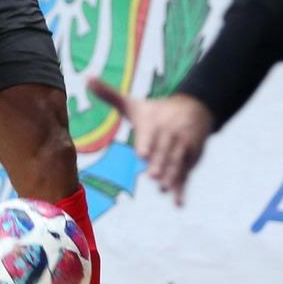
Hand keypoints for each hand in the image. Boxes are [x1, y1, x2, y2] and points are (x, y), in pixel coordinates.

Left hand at [87, 77, 213, 205]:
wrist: (195, 108)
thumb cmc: (156, 110)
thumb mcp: (133, 104)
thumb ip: (110, 95)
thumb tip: (87, 78)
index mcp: (154, 124)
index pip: (150, 136)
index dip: (147, 144)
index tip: (142, 153)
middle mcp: (170, 136)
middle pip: (165, 152)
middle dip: (160, 163)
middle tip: (153, 176)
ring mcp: (182, 149)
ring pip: (177, 164)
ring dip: (172, 177)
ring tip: (164, 189)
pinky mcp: (190, 160)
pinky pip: (186, 176)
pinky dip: (183, 190)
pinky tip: (178, 204)